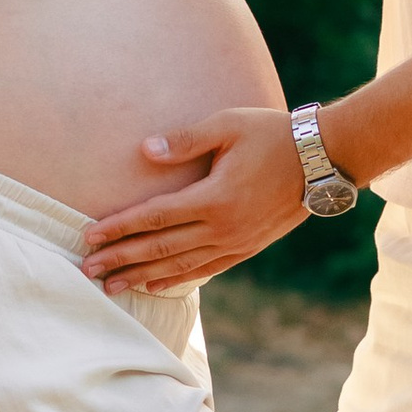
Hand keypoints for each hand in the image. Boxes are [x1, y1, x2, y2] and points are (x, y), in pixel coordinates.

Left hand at [79, 108, 310, 291]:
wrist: (323, 159)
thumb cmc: (271, 134)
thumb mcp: (228, 125)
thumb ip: (185, 140)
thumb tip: (145, 151)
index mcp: (214, 197)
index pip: (155, 217)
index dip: (119, 227)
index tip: (89, 236)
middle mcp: (223, 227)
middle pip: (161, 248)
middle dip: (121, 259)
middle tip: (87, 271)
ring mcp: (237, 242)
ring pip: (180, 265)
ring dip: (143, 276)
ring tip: (112, 286)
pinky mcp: (248, 247)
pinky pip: (207, 269)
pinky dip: (179, 278)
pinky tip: (157, 285)